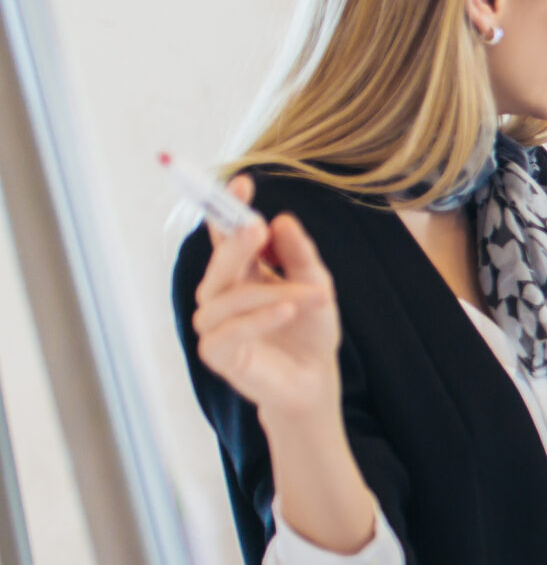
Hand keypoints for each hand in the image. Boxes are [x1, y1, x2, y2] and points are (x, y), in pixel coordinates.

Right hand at [189, 177, 341, 423]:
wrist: (314, 381)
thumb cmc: (309, 331)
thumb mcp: (315, 286)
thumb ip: (298, 255)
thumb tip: (281, 219)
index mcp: (240, 272)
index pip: (226, 235)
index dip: (228, 209)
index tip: (242, 183)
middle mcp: (220, 295)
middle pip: (219, 262)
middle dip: (236, 243)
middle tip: (257, 227)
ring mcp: (214, 324)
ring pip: (229, 297)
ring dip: (272, 292)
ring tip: (313, 295)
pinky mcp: (217, 354)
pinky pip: (229, 331)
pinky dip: (259, 319)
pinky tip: (287, 310)